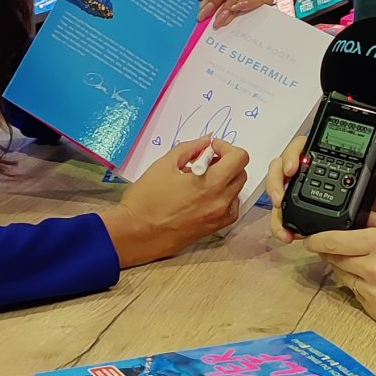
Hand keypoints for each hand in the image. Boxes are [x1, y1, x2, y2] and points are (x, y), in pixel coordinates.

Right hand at [99, 136, 248, 267]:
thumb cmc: (146, 197)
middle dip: (226, 162)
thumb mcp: (165, 164)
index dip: (226, 147)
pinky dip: (224, 198)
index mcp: (211, 183)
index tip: (210, 149)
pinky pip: (230, 209)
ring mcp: (218, 218)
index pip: (240, 158)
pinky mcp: (212, 229)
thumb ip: (189, 149)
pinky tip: (205, 196)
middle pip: (241, 173)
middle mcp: (220, 201)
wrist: (135, 233)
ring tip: (202, 179)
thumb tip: (205, 142)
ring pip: (237, 191)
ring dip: (226, 180)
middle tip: (205, 161)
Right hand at [265, 136, 375, 243]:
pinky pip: (284, 213)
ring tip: (284, 227)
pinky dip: (282, 223)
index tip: (293, 168)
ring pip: (279, 192)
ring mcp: (304, 191)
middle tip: (279, 198)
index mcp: (327, 157)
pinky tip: (288, 235)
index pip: (302, 146)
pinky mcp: (302, 210)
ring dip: (276, 209)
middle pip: (282, 168)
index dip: (292, 154)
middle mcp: (311, 171)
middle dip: (276, 182)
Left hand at [304, 212, 375, 326]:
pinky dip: (361, 287)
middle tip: (335, 247)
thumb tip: (351, 218)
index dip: (316, 239)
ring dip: (345, 269)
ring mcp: (374, 294)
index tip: (308, 238)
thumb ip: (375, 223)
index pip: (332, 240)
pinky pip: (358, 296)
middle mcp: (372, 269)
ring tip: (365, 263)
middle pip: (333, 259)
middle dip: (330, 253)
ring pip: (343, 278)